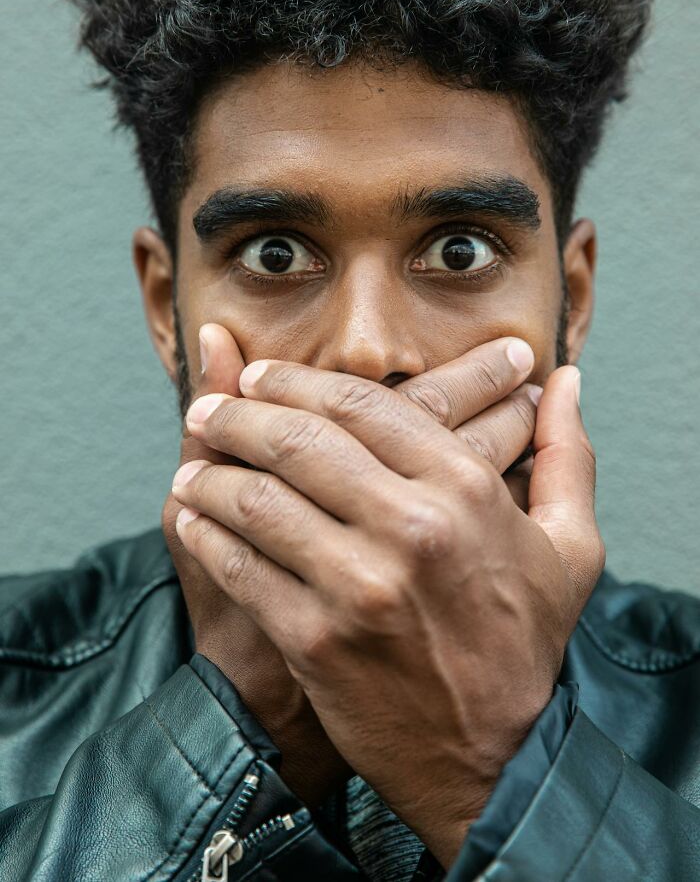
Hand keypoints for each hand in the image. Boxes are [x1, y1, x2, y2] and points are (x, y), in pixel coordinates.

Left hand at [171, 351, 602, 866]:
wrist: (496, 759)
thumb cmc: (525, 643)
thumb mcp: (571, 546)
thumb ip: (566, 455)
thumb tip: (570, 383)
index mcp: (466, 489)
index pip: (362, 403)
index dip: (298, 380)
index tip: (261, 374)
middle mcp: (411, 527)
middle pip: (300, 440)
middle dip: (240, 414)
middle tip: (211, 406)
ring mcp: (359, 586)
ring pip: (259, 499)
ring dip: (211, 473)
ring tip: (191, 463)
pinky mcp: (316, 640)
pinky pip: (242, 567)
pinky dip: (207, 536)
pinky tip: (193, 520)